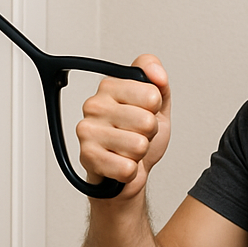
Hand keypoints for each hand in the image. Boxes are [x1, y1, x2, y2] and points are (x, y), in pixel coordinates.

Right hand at [75, 54, 170, 199]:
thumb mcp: (157, 105)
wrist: (128, 170)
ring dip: (139, 154)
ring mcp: (88, 130)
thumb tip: (158, 74)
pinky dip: (130, 171)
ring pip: (139, 145)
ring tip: (128, 150)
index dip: (155, 110)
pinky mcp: (87, 156)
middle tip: (136, 135)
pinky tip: (119, 163)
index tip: (144, 113)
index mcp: (110, 87)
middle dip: (149, 134)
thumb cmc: (139, 136)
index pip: (152, 95)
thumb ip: (160, 82)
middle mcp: (95, 105)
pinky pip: (127, 167)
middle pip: (147, 121)